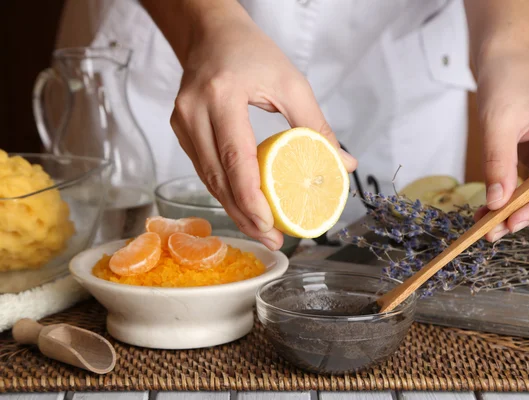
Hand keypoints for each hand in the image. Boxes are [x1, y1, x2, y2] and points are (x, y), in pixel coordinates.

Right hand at [169, 4, 356, 249]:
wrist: (211, 34)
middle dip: (245, 215)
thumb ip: (318, 127)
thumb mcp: (292, 84)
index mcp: (221, 95)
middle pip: (218, 178)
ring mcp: (181, 123)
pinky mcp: (180, 131)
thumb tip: (344, 165)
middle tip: (272, 240)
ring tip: (262, 231)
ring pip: (208, 180)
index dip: (251, 198)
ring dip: (234, 209)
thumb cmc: (252, 53)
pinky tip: (244, 207)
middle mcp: (193, 111)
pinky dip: (225, 191)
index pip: (235, 158)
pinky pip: (204, 170)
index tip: (271, 225)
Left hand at [474, 51, 528, 240]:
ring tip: (489, 225)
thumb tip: (496, 204)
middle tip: (494, 230)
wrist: (508, 69)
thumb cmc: (506, 85)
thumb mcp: (496, 122)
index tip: (511, 221)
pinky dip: (523, 204)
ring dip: (526, 213)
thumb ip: (498, 162)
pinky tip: (495, 211)